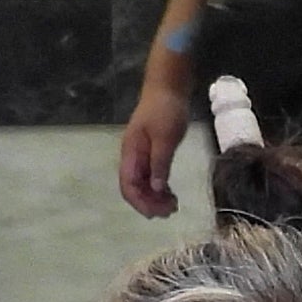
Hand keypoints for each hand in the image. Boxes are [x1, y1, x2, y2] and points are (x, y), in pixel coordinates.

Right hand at [121, 84, 189, 219]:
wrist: (168, 88)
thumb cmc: (166, 110)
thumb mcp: (166, 137)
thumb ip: (160, 163)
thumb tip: (156, 188)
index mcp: (131, 153)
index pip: (128, 186)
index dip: (140, 203)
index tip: (157, 213)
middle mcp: (132, 157)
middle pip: (134, 188)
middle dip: (149, 203)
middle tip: (170, 212)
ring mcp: (141, 155)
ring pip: (143, 184)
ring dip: (155, 198)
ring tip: (173, 206)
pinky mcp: (151, 153)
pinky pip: (151, 176)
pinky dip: (159, 188)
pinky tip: (170, 194)